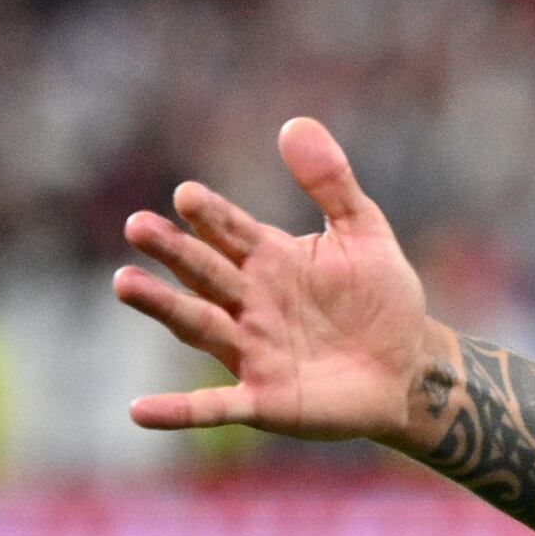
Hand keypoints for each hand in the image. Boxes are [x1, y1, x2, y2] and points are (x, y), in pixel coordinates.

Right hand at [118, 117, 445, 442]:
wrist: (409, 367)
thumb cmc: (382, 298)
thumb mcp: (365, 233)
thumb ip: (332, 183)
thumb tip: (295, 124)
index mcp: (269, 259)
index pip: (232, 231)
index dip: (212, 215)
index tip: (188, 195)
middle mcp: (249, 302)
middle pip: (203, 272)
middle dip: (173, 251)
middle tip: (138, 226)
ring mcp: (252, 351)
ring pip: (198, 325)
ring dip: (162, 307)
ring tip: (125, 284)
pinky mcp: (264, 399)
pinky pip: (213, 406)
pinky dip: (177, 410)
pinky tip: (139, 411)